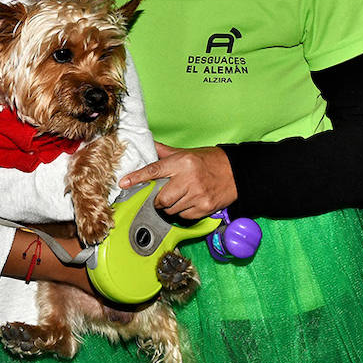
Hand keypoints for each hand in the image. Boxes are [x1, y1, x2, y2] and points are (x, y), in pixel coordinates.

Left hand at [118, 142, 235, 219]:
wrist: (237, 172)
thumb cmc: (209, 161)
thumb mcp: (187, 153)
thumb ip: (165, 152)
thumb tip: (148, 145)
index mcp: (182, 162)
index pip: (154, 170)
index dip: (137, 177)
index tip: (124, 183)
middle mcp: (189, 178)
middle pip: (161, 198)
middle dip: (158, 200)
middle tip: (162, 196)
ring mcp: (197, 194)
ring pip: (171, 209)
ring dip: (170, 207)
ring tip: (180, 198)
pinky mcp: (205, 207)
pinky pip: (184, 216)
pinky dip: (183, 213)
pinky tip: (189, 203)